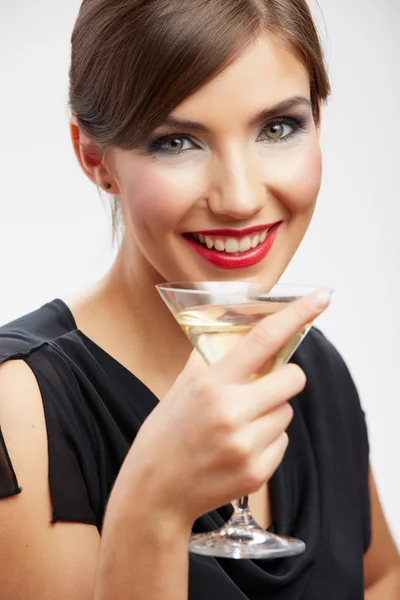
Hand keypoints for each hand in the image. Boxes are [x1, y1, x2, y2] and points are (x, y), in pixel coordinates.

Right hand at [125, 290, 329, 528]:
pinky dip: (267, 441)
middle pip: (293, 379)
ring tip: (238, 425)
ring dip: (271, 413)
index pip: (262, 340)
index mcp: (211, 384)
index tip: (321, 298)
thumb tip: (240, 330)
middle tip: (263, 386)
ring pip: (287, 413)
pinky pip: (282, 443)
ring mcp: (245, 446)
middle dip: (284, 378)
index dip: (296, 315)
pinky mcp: (256, 473)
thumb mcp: (182, 387)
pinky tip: (238, 448)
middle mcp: (230, 413)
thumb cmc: (166, 433)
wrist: (154, 491)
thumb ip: (213, 358)